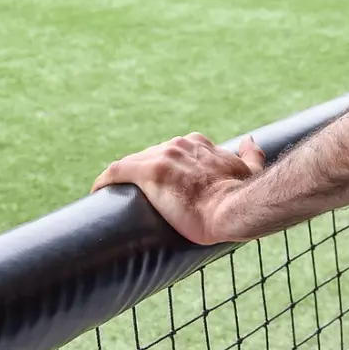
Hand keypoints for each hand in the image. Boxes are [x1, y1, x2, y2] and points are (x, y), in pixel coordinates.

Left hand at [91, 133, 265, 245]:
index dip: (162, 168)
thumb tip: (250, 140)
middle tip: (138, 199)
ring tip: (116, 199)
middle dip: (141, 175)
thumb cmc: (242, 194)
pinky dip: (104, 181)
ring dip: (122, 179)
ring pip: (131, 164)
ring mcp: (164, 157)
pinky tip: (97, 192)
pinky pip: (116, 172)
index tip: (158, 186)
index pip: (170, 152)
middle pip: (148, 156)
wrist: (234, 209)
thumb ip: (251, 154)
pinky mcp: (149, 172)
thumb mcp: (249, 169)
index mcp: (200, 144)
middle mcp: (180, 145)